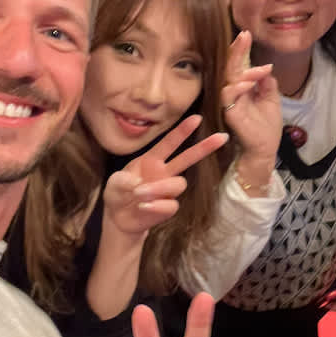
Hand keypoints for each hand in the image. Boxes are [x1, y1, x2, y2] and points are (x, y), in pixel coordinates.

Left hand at [104, 115, 227, 237]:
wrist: (118, 218)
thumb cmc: (118, 194)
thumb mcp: (113, 183)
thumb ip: (123, 180)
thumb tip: (139, 185)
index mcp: (151, 160)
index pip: (169, 143)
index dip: (182, 131)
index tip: (197, 118)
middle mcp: (163, 173)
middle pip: (188, 158)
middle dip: (204, 147)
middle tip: (222, 137)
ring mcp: (167, 191)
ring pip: (179, 184)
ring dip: (159, 188)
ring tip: (139, 194)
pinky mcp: (167, 208)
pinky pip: (171, 205)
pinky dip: (156, 206)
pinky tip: (143, 207)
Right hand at [220, 31, 281, 162]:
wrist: (265, 149)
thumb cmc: (266, 126)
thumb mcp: (272, 98)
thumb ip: (267, 82)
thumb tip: (265, 67)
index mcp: (242, 87)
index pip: (239, 65)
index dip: (241, 50)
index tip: (246, 34)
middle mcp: (233, 92)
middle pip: (230, 67)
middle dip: (237, 51)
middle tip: (244, 36)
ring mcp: (229, 102)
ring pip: (229, 80)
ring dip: (245, 72)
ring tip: (262, 70)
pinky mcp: (228, 113)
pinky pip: (227, 96)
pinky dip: (238, 88)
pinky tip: (249, 83)